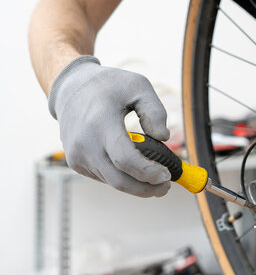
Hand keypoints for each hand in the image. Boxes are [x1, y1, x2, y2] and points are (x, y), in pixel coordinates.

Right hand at [49, 56, 171, 196]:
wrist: (70, 88)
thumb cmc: (109, 86)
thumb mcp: (138, 86)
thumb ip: (154, 110)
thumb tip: (163, 138)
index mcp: (100, 122)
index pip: (125, 159)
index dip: (148, 172)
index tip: (166, 175)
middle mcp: (85, 143)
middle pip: (119, 180)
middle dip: (146, 189)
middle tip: (166, 186)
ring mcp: (77, 155)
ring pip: (113, 182)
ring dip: (136, 184)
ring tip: (155, 175)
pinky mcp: (75, 163)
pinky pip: (104, 177)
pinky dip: (122, 177)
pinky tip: (133, 167)